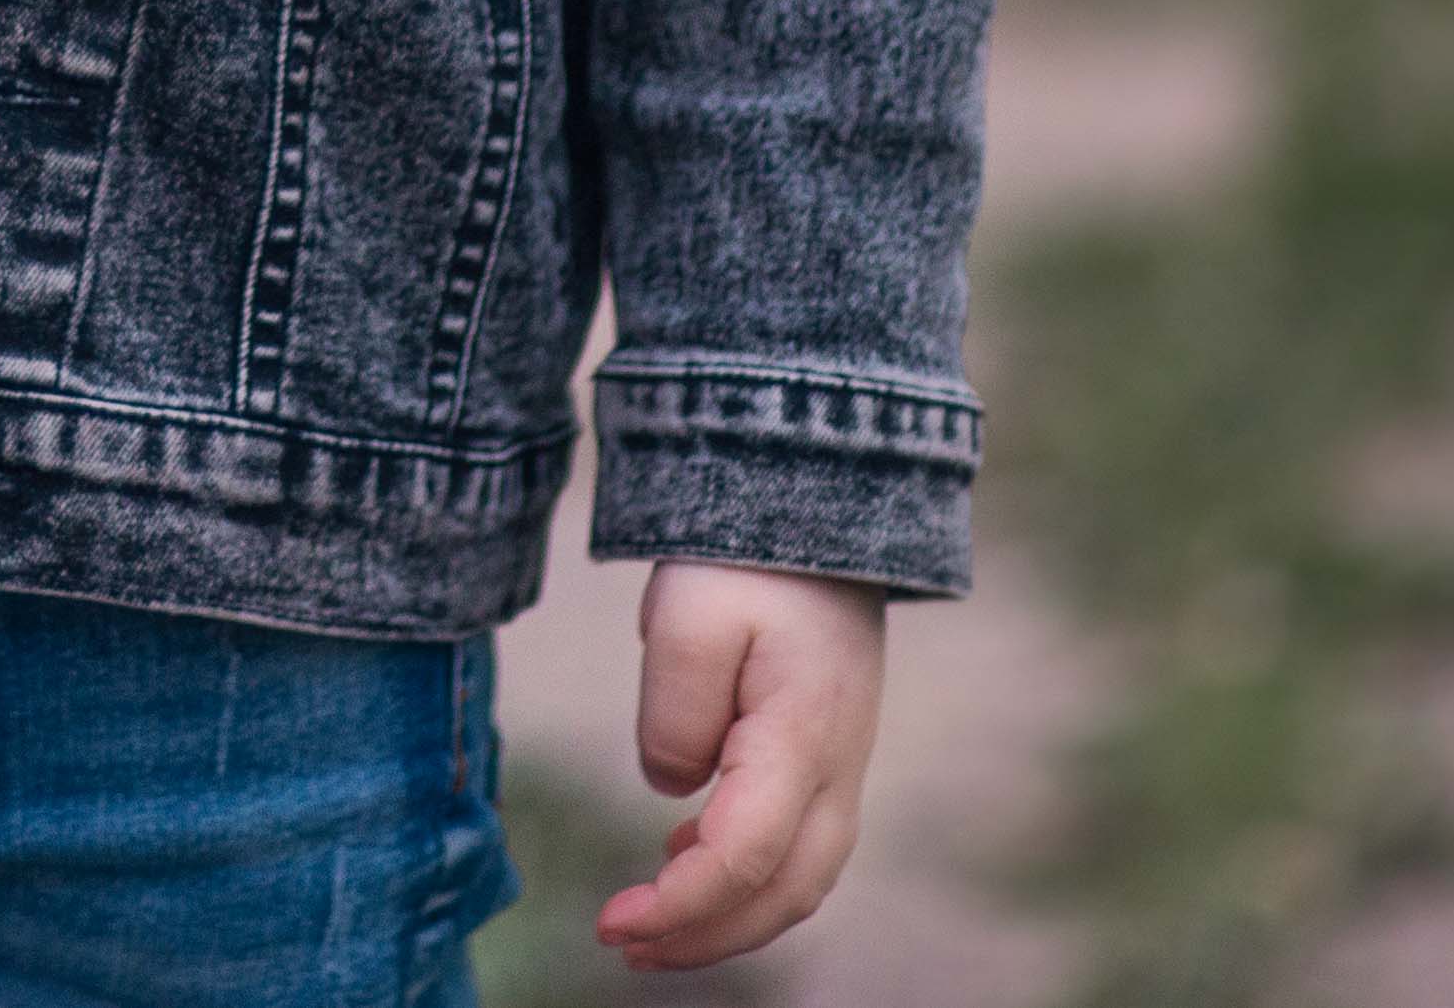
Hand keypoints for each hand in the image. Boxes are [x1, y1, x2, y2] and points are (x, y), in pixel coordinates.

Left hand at [597, 562, 883, 971]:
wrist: (818, 510)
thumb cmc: (748, 559)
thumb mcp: (687, 617)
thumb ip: (672, 712)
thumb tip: (670, 793)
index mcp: (801, 741)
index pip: (743, 858)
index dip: (678, 905)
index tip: (612, 920)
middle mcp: (836, 771)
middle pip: (781, 893)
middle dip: (703, 936)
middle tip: (622, 944)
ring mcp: (841, 768)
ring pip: (796, 881)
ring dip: (726, 917)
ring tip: (647, 928)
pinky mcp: (827, 757)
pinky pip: (796, 846)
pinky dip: (746, 878)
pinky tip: (683, 856)